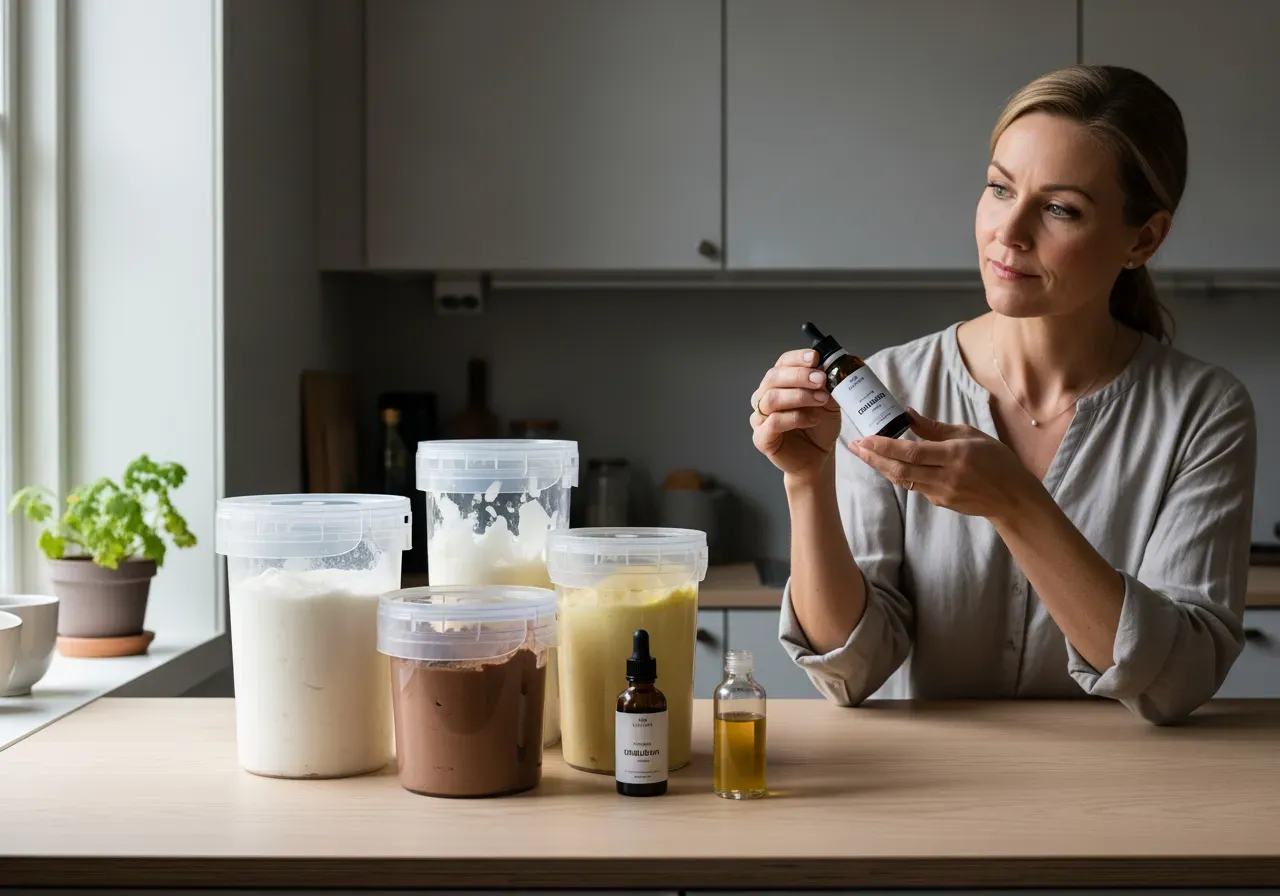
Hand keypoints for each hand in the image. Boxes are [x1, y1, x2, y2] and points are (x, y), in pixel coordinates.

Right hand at [750, 349, 842, 477]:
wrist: (819, 457)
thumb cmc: (820, 427)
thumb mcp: (830, 401)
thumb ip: (830, 384)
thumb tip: (838, 366)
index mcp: (780, 383)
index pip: (782, 363)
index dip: (797, 358)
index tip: (815, 358)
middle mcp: (765, 396)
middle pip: (773, 377)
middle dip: (799, 376)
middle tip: (821, 379)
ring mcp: (760, 417)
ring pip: (771, 398)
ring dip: (798, 396)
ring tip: (821, 399)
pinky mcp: (762, 438)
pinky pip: (772, 423)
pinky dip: (794, 418)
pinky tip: (813, 419)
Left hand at [849, 409, 1041, 520]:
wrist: (1013, 498)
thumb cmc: (996, 460)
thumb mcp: (969, 435)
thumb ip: (935, 428)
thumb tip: (907, 414)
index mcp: (955, 455)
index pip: (911, 452)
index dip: (885, 447)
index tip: (865, 438)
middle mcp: (946, 476)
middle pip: (900, 469)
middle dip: (873, 458)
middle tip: (855, 446)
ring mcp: (942, 493)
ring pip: (903, 480)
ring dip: (881, 467)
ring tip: (864, 454)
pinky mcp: (941, 503)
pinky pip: (915, 487)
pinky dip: (900, 474)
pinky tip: (889, 464)